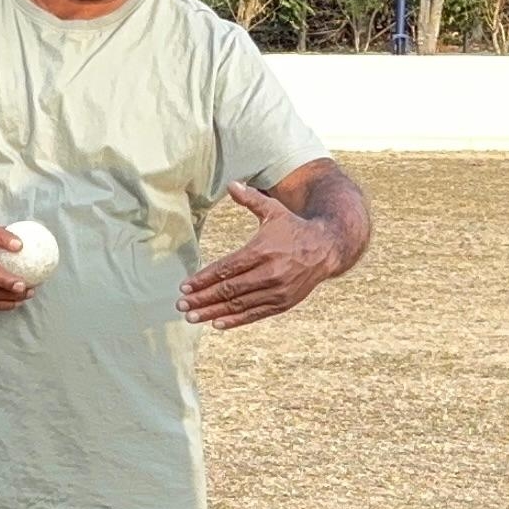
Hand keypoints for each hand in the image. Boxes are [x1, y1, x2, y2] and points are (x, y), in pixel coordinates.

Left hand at [179, 184, 338, 329]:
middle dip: (203, 298)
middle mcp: (270, 273)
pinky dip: (236, 320)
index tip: (185, 286)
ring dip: (214, 312)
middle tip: (181, 305)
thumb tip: (232, 184)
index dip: (204, 279)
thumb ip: (251, 200)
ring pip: (240, 305)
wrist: (326, 249)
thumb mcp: (274, 211)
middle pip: (229, 289)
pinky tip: (216, 324)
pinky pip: (255, 314)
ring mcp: (277, 291)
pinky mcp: (283, 303)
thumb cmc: (294, 228)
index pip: (226, 268)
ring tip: (192, 317)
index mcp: (263, 251)